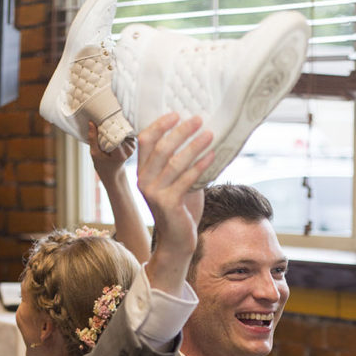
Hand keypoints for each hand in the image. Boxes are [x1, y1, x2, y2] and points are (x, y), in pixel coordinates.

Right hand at [88, 122, 135, 185]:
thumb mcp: (94, 154)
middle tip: (100, 124)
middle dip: (109, 126)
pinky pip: (124, 131)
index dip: (104, 129)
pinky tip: (112, 131)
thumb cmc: (103, 165)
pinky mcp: (133, 142)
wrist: (114, 173)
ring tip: (105, 130)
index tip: (97, 125)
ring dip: (113, 127)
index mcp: (120, 154)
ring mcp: (132, 146)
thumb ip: (92, 139)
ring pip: (122, 129)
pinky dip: (117, 129)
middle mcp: (129, 150)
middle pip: (118, 131)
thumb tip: (91, 122)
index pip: (112, 136)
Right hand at [136, 113, 212, 290]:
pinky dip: (201, 166)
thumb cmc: (180, 210)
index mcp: (143, 173)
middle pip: (161, 148)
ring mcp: (154, 193)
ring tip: (210, 135)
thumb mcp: (178, 182)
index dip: (160, 125)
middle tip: (198, 119)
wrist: (178, 241)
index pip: (145, 141)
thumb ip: (181, 163)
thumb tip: (199, 136)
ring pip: (174, 162)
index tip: (177, 113)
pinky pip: (186, 179)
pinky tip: (212, 157)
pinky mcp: (168, 203)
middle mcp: (144, 181)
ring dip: (194, 146)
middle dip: (181, 131)